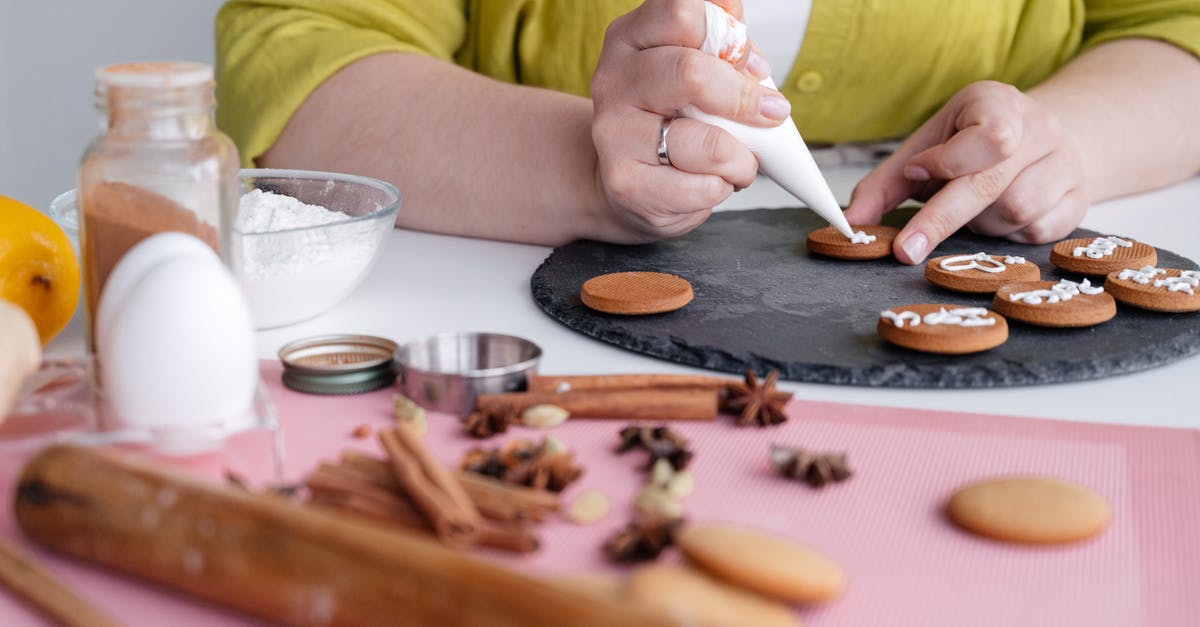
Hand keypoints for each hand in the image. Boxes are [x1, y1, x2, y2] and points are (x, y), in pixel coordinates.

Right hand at [589, 0, 789, 241]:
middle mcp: (615, 79)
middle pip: (691, 72)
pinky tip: (711, 183)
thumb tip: (752, 59)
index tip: (752, 63)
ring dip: (742, 158)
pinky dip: (722, 188)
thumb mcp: (693, 67)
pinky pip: (702, 187)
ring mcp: (614, 133)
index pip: (681, 12)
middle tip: (769, 114)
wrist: (626, 178)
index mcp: (632, 37)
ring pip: (708, 144)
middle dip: (744, 98)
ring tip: (738, 160)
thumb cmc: (669, 118)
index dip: (729, 36)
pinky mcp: (626, 183)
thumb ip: (723, 49)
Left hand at [844, 80, 1087, 263]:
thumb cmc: (969, 145)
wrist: (1040, 140)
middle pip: (993, 183)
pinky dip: (1008, 234)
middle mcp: (1040, 128)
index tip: (915, 174)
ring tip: (973, 208)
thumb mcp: (925, 149)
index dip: (948, 163)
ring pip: (1016, 212)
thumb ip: (884, 185)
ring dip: (981, 222)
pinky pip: (1036, 231)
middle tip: (906, 250)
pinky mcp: (1078, 200)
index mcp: (998, 103)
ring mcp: (1066, 163)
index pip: (986, 138)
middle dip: (942, 219)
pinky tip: (999, 218)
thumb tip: (850, 222)